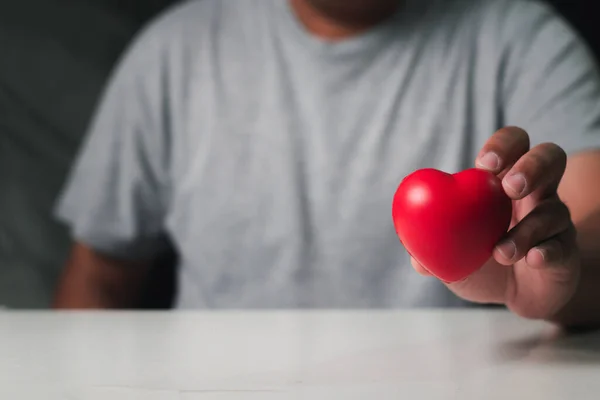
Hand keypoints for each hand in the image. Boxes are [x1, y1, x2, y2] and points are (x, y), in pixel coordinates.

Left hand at [411, 127, 580, 319]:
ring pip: (555, 209)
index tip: (484, 164)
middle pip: (549, 158)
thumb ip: (431, 250)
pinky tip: (531, 259)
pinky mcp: (567, 251)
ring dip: (527, 228)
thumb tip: (413, 256)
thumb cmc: (481, 261)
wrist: (515, 296)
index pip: (514, 145)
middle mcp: (538, 193)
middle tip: (508, 188)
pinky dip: (546, 252)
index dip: (503, 145)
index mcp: (505, 182)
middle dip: (531, 166)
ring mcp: (556, 221)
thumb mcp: (451, 255)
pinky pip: (562, 247)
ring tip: (500, 252)